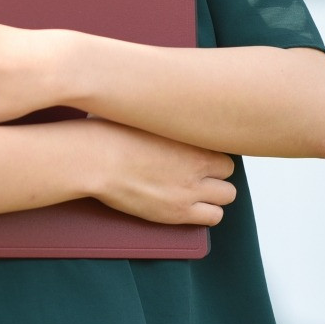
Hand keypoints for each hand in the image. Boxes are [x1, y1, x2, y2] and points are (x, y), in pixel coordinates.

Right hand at [83, 119, 237, 225]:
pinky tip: (188, 204)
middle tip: (197, 171)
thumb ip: (166, 116)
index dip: (210, 149)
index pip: (223, 144)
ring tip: (194, 189)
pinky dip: (206, 212)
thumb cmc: (111, 133)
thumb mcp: (144, 115)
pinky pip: (213, 217)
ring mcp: (189, 190)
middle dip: (215, 171)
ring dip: (214, 193)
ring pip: (227, 196)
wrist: (95, 160)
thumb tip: (165, 107)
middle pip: (228, 171)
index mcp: (191, 137)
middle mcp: (197, 164)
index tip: (197, 151)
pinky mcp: (177, 212)